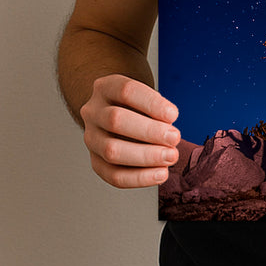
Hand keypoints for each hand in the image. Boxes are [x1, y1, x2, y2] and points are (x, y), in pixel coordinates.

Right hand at [79, 74, 180, 188]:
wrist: (115, 113)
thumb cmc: (136, 105)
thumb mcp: (145, 96)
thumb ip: (156, 109)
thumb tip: (169, 130)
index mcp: (106, 87)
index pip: (126, 91)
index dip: (152, 103)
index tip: (174, 114)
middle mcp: (93, 112)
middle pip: (116, 120)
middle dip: (150, 132)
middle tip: (174, 138)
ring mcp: (91, 137)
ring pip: (111, 150)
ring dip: (146, 156)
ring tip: (170, 157)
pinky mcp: (95, 161)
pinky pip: (113, 175)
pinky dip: (139, 178)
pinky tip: (160, 173)